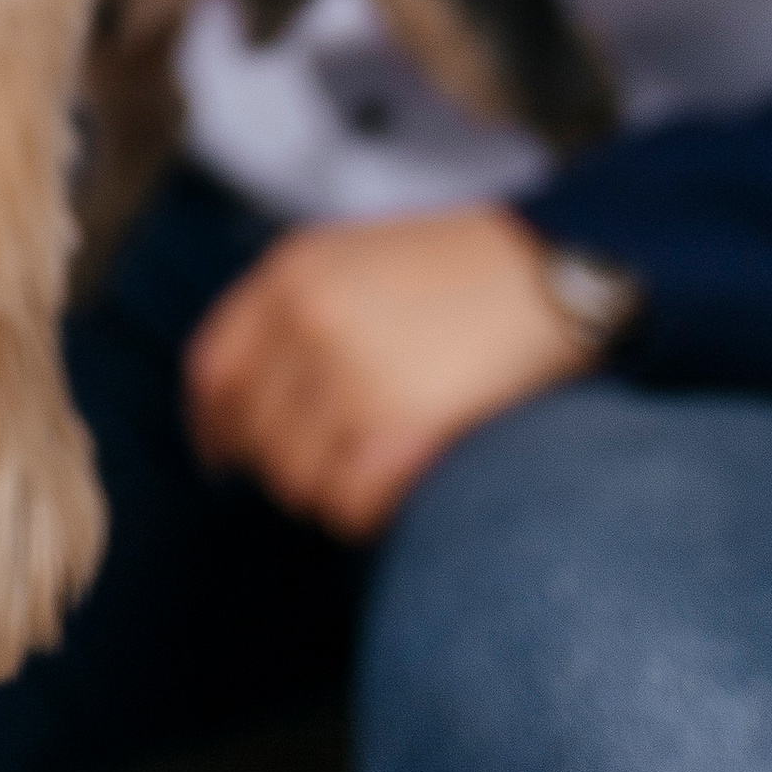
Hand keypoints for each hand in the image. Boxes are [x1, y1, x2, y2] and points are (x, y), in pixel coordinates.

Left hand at [184, 206, 598, 535]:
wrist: (557, 268)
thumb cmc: (466, 270)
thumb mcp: (358, 258)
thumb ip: (298, 311)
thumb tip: (250, 402)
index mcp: (290, 273)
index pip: (214, 372)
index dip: (214, 427)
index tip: (224, 458)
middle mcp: (305, 318)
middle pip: (256, 437)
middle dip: (288, 466)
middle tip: (336, 468)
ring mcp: (347, 370)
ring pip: (297, 480)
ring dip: (332, 493)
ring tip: (377, 473)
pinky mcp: (396, 421)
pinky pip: (348, 504)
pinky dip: (368, 513)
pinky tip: (400, 492)